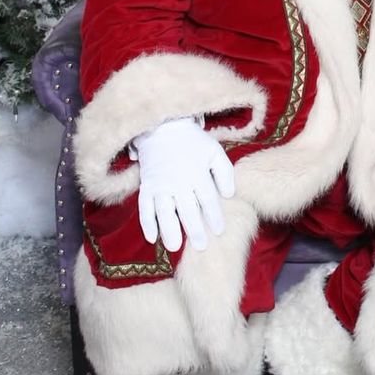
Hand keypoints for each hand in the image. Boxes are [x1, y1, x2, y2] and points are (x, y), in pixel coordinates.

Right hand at [133, 117, 234, 251]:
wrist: (164, 128)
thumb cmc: (193, 141)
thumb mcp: (214, 151)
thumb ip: (224, 172)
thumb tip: (229, 194)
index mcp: (197, 173)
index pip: (208, 199)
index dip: (214, 216)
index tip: (220, 231)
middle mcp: (178, 181)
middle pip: (187, 209)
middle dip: (195, 229)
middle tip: (201, 247)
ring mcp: (160, 184)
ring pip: (164, 211)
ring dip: (169, 230)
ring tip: (174, 247)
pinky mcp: (146, 185)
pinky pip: (144, 207)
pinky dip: (146, 223)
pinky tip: (152, 238)